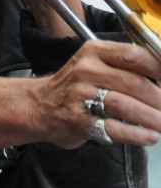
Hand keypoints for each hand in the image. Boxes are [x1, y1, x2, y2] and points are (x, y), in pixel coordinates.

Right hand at [34, 39, 160, 147]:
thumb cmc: (74, 85)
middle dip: (159, 99)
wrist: (38, 106)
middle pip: (133, 83)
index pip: (134, 55)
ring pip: (125, 105)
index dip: (159, 70)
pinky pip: (114, 128)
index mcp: (95, 51)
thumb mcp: (94, 62)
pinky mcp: (80, 120)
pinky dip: (137, 134)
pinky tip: (150, 136)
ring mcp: (81, 95)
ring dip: (151, 117)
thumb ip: (124, 66)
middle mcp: (87, 70)